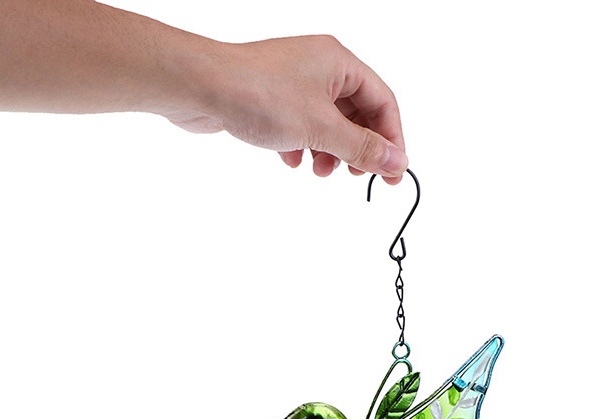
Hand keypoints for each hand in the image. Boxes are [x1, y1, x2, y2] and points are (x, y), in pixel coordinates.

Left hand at [167, 36, 407, 183]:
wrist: (199, 87)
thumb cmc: (257, 94)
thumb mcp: (320, 128)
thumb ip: (361, 148)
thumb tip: (396, 161)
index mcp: (339, 63)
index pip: (382, 102)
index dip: (391, 139)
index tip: (393, 173)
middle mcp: (319, 67)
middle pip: (356, 114)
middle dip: (357, 148)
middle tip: (357, 177)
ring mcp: (294, 83)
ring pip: (327, 124)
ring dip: (329, 152)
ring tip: (320, 172)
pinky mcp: (271, 99)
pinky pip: (300, 127)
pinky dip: (302, 147)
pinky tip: (291, 161)